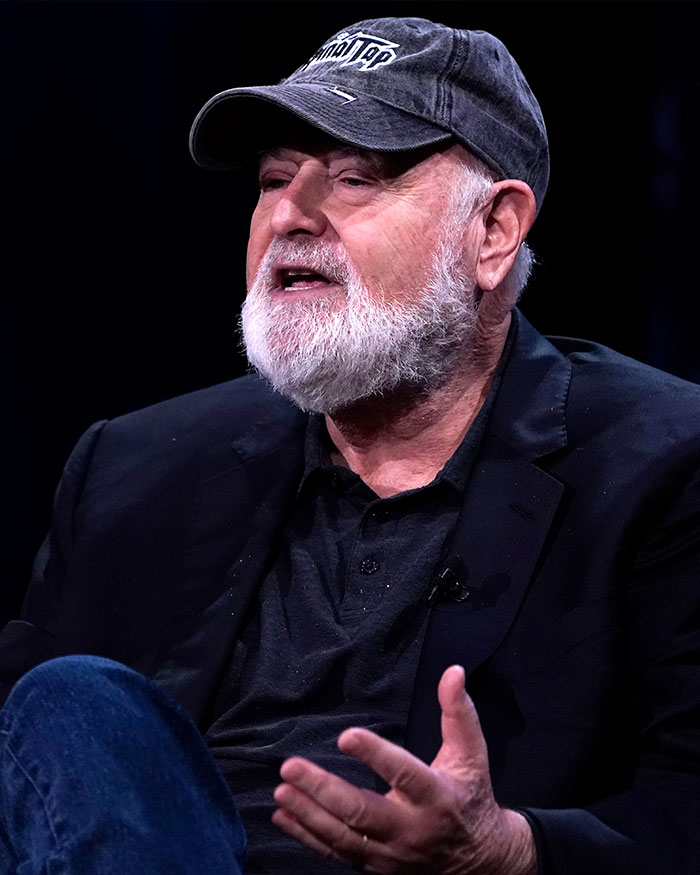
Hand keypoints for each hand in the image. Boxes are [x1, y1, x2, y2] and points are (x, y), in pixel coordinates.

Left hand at [272, 665, 535, 873]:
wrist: (480, 862)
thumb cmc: (470, 796)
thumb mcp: (472, 754)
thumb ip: (459, 713)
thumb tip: (453, 671)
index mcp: (436, 797)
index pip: (403, 773)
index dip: (375, 755)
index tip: (346, 735)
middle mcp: (411, 829)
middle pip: (362, 812)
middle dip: (323, 790)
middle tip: (292, 766)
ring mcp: (391, 854)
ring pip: (343, 837)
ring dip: (308, 814)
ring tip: (282, 789)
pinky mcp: (376, 867)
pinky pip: (336, 854)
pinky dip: (307, 837)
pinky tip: (282, 816)